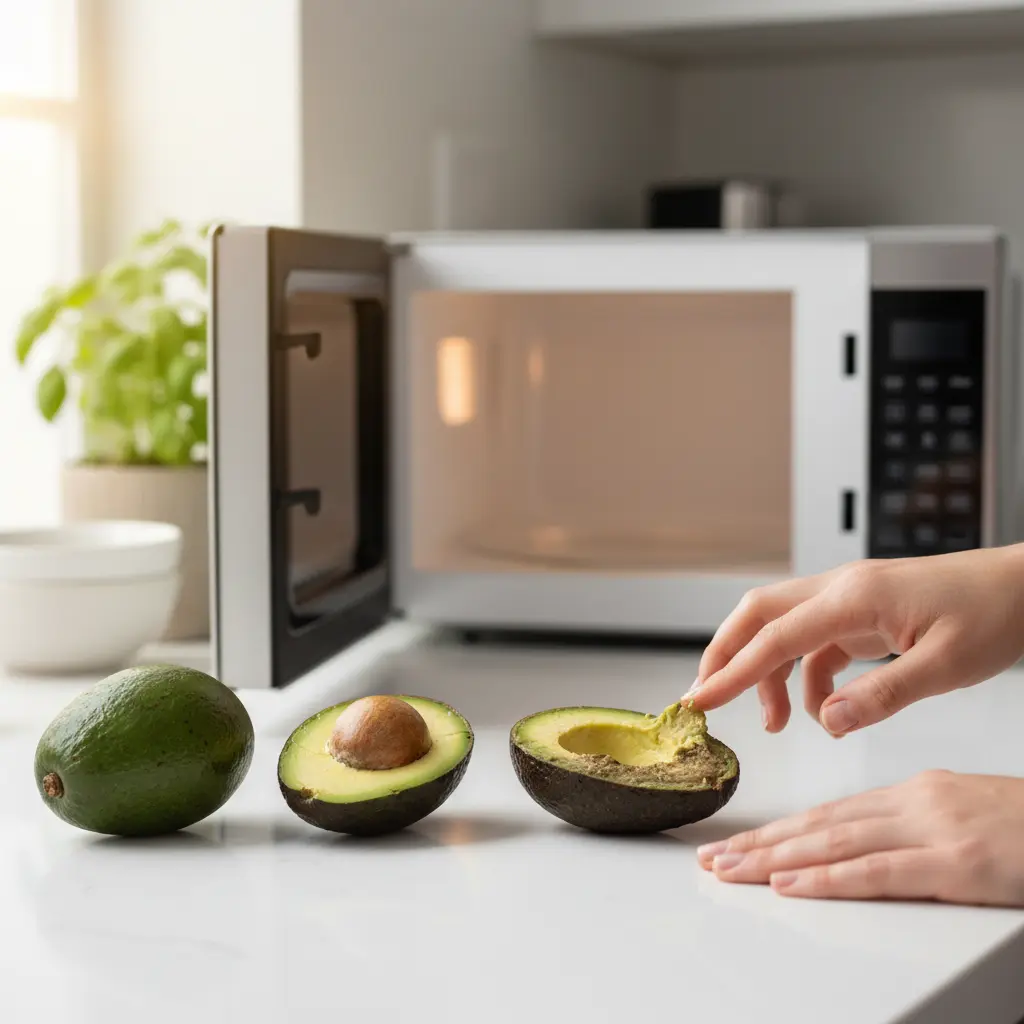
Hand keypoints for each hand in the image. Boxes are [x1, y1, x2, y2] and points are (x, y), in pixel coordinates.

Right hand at [687, 545, 1023, 735]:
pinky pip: (815, 644)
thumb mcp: (946, 665)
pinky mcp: (861, 614)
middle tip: (707, 697)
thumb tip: (829, 722)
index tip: (699, 700)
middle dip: (726, 655)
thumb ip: (883, 695)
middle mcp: (840, 590)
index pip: (774, 636)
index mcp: (853, 598)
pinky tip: (823, 710)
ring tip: (776, 722)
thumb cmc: (994, 614)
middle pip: (757, 615)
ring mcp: (848, 599)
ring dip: (767, 673)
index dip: (732, 672)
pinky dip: (806, 677)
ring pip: (781, 628)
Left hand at [697, 770, 1023, 906]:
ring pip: (834, 845)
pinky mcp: (956, 863)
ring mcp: (933, 831)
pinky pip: (877, 872)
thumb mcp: (963, 814)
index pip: (829, 814)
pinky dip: (826, 879)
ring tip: (730, 871)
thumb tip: (863, 840)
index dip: (779, 831)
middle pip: (819, 826)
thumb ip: (912, 824)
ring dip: (774, 861)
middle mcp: (913, 805)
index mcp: (913, 793)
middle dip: (760, 845)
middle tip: (712, 859)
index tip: (739, 843)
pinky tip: (789, 885)